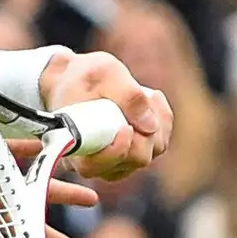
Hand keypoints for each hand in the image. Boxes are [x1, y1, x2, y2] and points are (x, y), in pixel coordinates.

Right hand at [37, 49, 169, 183]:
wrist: (75, 79)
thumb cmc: (83, 75)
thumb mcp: (105, 72)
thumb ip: (127, 96)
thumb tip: (150, 125)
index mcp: (73, 147)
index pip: (95, 165)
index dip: (117, 150)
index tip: (126, 127)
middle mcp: (94, 162)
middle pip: (133, 161)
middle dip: (146, 132)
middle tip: (145, 99)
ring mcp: (115, 161)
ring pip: (149, 154)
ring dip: (156, 125)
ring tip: (148, 96)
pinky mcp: (131, 153)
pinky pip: (157, 146)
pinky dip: (162, 124)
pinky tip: (153, 100)